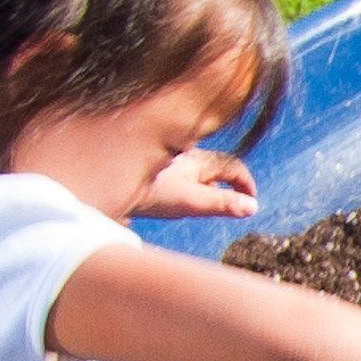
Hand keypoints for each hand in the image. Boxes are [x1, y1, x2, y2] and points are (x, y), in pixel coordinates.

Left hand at [129, 148, 260, 221]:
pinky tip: (175, 195)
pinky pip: (181, 170)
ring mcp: (171, 158)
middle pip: (217, 165)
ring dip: (208, 184)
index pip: (234, 167)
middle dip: (229, 184)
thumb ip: (222, 204)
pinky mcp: (156, 165)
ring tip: (202, 204)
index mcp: (200, 160)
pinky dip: (189, 182)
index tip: (250, 202)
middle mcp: (187, 154)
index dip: (246, 184)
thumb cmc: (150, 192)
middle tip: (231, 204)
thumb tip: (252, 207)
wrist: (108, 183)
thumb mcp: (191, 202)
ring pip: (198, 168)